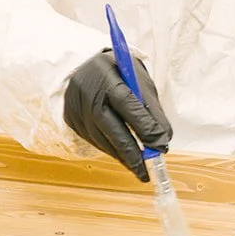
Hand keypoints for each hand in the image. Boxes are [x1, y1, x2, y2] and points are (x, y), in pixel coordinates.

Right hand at [64, 49, 172, 180]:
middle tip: (147, 171)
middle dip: (131, 153)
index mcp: (106, 75)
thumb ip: (152, 109)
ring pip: (101, 139)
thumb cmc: (119, 73)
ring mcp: (76, 106)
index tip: (160, 146)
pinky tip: (122, 154)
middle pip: (110, 127)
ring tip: (138, 167)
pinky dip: (110, 149)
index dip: (144, 127)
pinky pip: (93, 140)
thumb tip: (163, 139)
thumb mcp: (139, 81)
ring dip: (122, 155)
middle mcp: (87, 91)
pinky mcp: (71, 119)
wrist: (86, 64)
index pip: (127, 104)